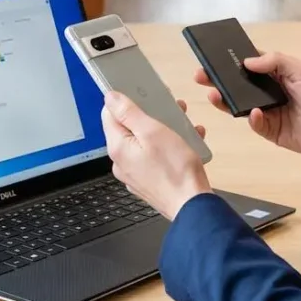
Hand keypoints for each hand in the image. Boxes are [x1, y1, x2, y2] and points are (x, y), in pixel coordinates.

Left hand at [102, 93, 209, 219]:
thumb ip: (129, 112)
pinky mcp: (148, 181)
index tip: (141, 95)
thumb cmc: (175, 170)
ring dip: (162, 130)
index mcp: (117, 148)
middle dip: (149, 115)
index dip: (124, 101)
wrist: (191, 205)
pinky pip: (153, 157)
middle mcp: (121, 163)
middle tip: (169, 109)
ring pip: (143, 142)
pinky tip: (185, 144)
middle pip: (128, 128)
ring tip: (182, 126)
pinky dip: (167, 147)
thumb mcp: (153, 131)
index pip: (109, 114)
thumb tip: (110, 97)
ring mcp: (134, 174)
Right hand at [194, 52, 300, 162]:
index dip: (231, 61)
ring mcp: (268, 112)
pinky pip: (254, 124)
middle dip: (219, 81)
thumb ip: (275, 61)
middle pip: (238, 85)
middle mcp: (269, 92)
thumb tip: (248, 61)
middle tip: (200, 76)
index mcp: (277, 74)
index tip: (213, 57)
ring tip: (214, 95)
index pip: (249, 64)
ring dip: (226, 101)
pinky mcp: (270, 130)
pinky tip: (253, 114)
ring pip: (240, 105)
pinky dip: (252, 119)